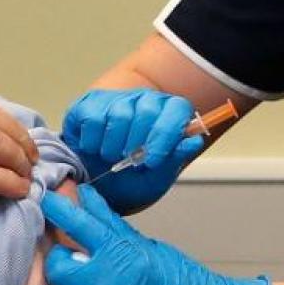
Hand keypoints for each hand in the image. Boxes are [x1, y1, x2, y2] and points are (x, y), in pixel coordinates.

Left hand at [41, 185, 272, 284]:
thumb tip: (83, 193)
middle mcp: (110, 284)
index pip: (78, 222)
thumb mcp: (140, 244)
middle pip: (58, 269)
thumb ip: (106, 221)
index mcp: (119, 253)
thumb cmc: (173, 281)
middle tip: (73, 269)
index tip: (49, 201)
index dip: (58, 208)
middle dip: (62, 267)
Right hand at [61, 89, 203, 212]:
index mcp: (168, 114)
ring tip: (111, 156)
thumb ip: (174, 159)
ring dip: (113, 146)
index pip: (177, 109)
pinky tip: (94, 148)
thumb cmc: (130, 181)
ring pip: (119, 114)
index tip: (152, 160)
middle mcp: (144, 100)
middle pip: (147, 110)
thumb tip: (194, 141)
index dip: (166, 134)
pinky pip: (92, 118)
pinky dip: (91, 141)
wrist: (96, 186)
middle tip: (129, 161)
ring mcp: (116, 98)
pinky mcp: (89, 102)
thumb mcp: (156, 178)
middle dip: (137, 143)